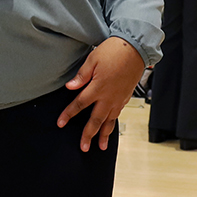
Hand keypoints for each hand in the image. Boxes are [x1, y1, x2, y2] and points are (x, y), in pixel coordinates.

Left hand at [57, 36, 143, 151]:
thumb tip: (69, 87)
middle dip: (88, 135)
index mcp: (98, 87)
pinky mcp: (126, 97)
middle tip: (83, 147)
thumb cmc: (114, 51)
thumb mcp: (93, 59)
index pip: (79, 104)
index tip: (61, 123)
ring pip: (110, 121)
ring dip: (104, 135)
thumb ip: (81, 76)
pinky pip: (117, 114)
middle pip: (96, 120)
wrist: (136, 48)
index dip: (68, 114)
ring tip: (101, 146)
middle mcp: (109, 97)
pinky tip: (110, 127)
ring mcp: (119, 98)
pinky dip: (113, 123)